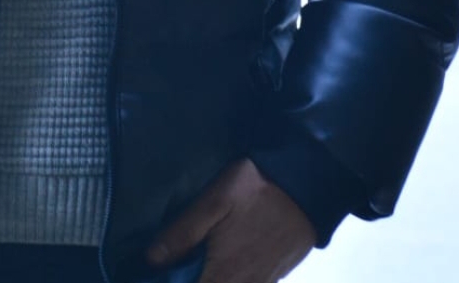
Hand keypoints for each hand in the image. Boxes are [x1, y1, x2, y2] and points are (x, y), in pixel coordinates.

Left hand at [147, 160, 314, 282]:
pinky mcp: (274, 276)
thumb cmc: (256, 189)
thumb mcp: (214, 201)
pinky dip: (228, 279)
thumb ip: (182, 232)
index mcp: (222, 273)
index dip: (172, 282)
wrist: (307, 186)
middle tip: (180, 264)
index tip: (159, 274)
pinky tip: (221, 264)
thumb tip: (150, 260)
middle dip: (191, 279)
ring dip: (211, 278)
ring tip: (198, 263)